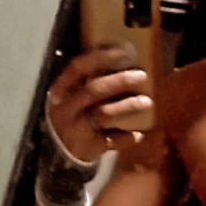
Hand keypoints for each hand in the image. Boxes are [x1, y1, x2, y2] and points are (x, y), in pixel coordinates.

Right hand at [47, 42, 152, 161]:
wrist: (58, 154)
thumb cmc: (73, 117)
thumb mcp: (73, 98)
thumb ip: (90, 84)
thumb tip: (124, 64)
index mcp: (62, 90)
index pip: (78, 68)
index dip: (100, 58)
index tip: (123, 51)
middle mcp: (67, 108)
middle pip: (94, 90)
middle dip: (119, 81)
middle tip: (142, 76)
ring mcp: (77, 128)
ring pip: (104, 114)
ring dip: (127, 106)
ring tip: (147, 102)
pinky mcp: (89, 147)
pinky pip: (111, 141)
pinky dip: (126, 138)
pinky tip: (139, 134)